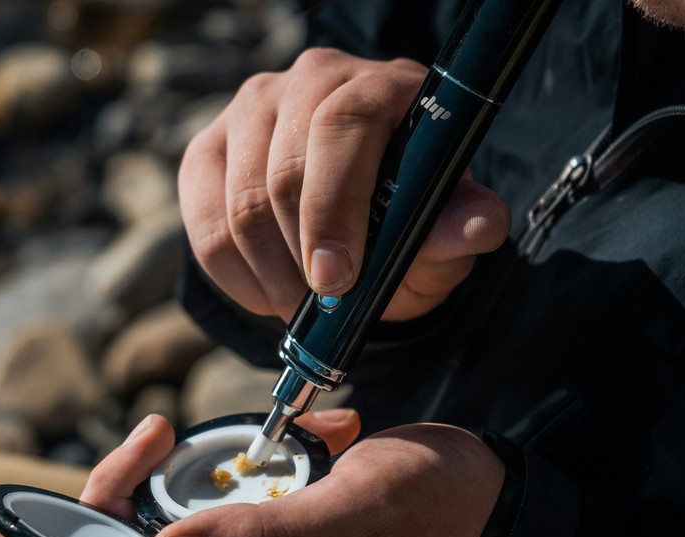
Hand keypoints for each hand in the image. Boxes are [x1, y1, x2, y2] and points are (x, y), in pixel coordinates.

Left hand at [0, 411, 503, 536]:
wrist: (492, 514)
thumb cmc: (437, 512)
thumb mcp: (363, 515)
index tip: (17, 524)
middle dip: (89, 520)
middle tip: (128, 441)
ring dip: (138, 490)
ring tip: (167, 432)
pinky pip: (193, 523)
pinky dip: (187, 477)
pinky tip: (228, 441)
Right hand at [179, 48, 510, 321]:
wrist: (360, 210)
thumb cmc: (406, 214)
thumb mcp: (443, 228)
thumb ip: (461, 227)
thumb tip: (480, 226)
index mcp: (379, 85)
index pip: (344, 124)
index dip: (335, 206)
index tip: (339, 279)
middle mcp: (310, 81)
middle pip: (282, 171)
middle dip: (300, 256)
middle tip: (323, 306)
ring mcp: (251, 111)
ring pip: (239, 204)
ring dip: (270, 275)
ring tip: (302, 306)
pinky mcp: (207, 150)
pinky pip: (205, 226)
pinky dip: (236, 278)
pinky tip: (269, 293)